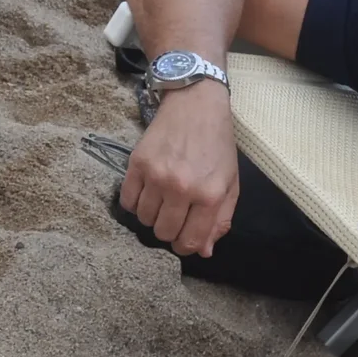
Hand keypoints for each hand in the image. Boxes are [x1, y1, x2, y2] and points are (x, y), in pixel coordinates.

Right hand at [118, 80, 238, 256]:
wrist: (196, 105)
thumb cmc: (217, 145)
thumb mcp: (230, 182)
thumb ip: (220, 219)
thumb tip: (204, 251)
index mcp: (209, 195)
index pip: (191, 241)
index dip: (186, 247)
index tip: (184, 240)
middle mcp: (181, 188)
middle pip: (164, 233)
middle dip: (169, 231)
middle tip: (175, 216)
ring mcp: (157, 176)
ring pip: (144, 219)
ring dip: (153, 216)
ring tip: (163, 200)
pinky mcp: (137, 164)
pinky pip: (127, 201)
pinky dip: (135, 203)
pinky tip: (147, 192)